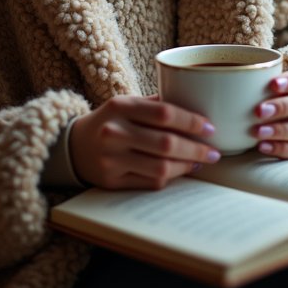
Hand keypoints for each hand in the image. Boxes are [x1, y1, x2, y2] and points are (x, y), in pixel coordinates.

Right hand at [68, 94, 220, 190]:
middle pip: (166, 144)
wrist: (73, 146)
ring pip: (160, 168)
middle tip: (213, 152)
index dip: (191, 121)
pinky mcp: (111, 181)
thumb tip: (196, 107)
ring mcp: (111, 159)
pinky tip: (179, 170)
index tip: (210, 127)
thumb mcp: (127, 104)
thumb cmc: (110, 121)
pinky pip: (149, 183)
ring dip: (186, 166)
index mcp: (120, 107)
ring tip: (200, 162)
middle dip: (196, 149)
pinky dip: (169, 178)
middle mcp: (114, 132)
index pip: (164, 113)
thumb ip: (156, 104)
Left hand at [253, 69, 287, 159]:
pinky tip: (262, 146)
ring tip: (258, 132)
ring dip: (281, 130)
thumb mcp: (270, 81)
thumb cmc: (273, 91)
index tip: (272, 84)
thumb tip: (232, 80)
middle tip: (259, 111)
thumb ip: (259, 80)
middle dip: (282, 107)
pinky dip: (281, 148)